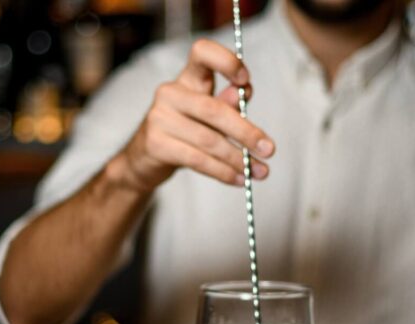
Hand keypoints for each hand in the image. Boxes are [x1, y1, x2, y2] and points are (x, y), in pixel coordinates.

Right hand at [117, 39, 275, 194]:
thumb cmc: (185, 131)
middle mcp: (170, 93)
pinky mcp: (156, 144)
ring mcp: (159, 118)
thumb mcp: (208, 115)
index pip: (202, 53)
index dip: (226, 62)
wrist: (144, 159)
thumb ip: (228, 104)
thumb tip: (244, 93)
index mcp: (187, 79)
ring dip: (239, 159)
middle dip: (246, 132)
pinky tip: (240, 180)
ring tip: (260, 172)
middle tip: (270, 149)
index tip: (246, 82)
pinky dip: (223, 172)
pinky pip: (197, 160)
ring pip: (209, 140)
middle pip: (214, 110)